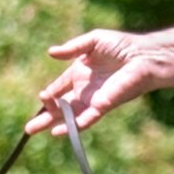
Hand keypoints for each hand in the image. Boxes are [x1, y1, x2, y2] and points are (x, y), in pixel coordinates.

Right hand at [25, 30, 161, 137]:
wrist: (144, 56)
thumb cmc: (122, 46)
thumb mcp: (93, 41)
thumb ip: (72, 48)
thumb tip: (50, 52)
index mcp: (78, 75)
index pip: (58, 89)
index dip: (48, 95)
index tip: (41, 98)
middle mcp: (83, 90)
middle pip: (59, 107)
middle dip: (44, 117)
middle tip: (29, 128)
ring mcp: (91, 100)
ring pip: (67, 116)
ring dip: (52, 123)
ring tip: (34, 130)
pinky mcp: (101, 107)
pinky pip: (84, 119)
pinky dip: (71, 126)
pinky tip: (57, 132)